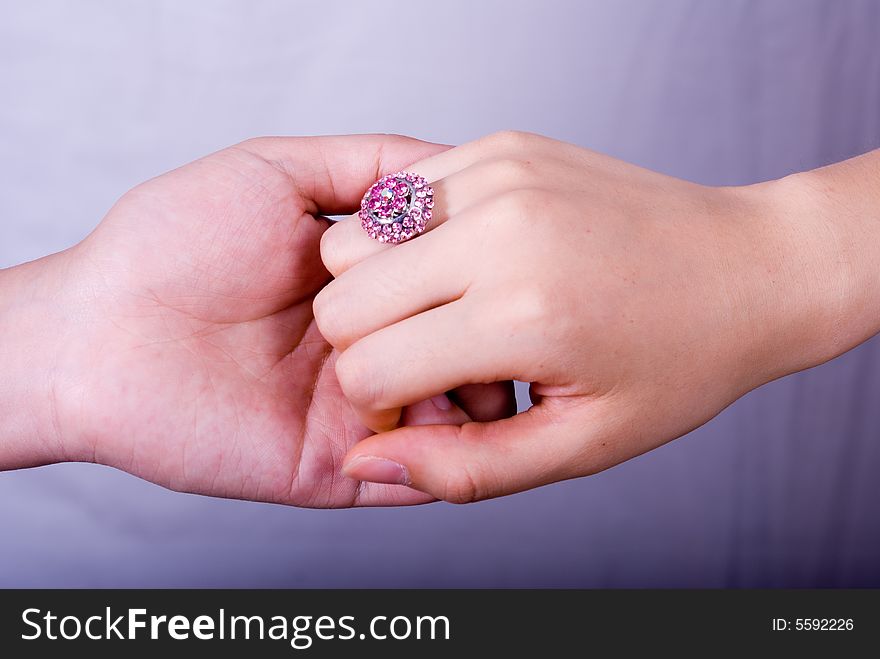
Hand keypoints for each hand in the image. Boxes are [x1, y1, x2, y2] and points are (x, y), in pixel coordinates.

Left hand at [0, 135, 512, 506]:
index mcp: (363, 285)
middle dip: (493, 340)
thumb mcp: (276, 172)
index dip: (488, 275)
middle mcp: (369, 345)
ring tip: (477, 370)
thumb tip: (448, 164)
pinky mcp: (338, 465)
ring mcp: (359, 409)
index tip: (516, 256)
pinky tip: (449, 419)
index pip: (454, 287)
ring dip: (479, 397)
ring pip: (455, 418)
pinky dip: (446, 458)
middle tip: (503, 320)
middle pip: (465, 352)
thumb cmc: (172, 245)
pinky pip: (415, 477)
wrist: (100, 335)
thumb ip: (367, 166)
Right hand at [316, 130, 861, 502]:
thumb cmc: (676, 362)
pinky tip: (471, 261)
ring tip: (457, 308)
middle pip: (342, 301)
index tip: (430, 404)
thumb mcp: (580, 444)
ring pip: (354, 241)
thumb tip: (363, 458)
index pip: (365, 370)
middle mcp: (500, 232)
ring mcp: (500, 176)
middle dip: (370, 345)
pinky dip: (412, 237)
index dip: (382, 405)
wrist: (749, 266)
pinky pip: (399, 195)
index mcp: (521, 316)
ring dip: (386, 288)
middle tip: (439, 358)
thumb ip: (464, 467)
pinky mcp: (502, 146)